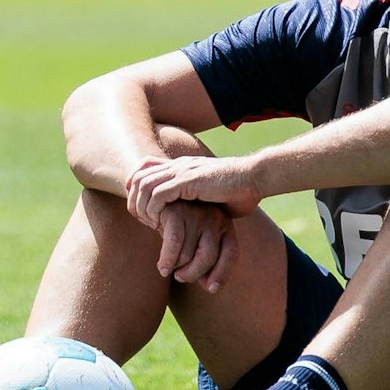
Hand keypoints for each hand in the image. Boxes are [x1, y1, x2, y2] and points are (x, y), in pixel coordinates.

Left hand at [125, 154, 261, 224]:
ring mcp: (182, 171)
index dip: (136, 187)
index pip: (145, 168)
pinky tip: (159, 222)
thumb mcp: (212, 194)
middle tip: (139, 219)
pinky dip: (154, 209)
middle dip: (133, 199)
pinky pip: (159, 194)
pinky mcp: (188, 181)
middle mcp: (178, 165)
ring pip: (144, 185)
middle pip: (139, 176)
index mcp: (181, 166)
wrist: (255, 178)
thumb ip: (197, 200)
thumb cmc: (239, 191)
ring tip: (148, 223)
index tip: (140, 209)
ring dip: (142, 206)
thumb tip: (194, 218)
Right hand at [152, 201, 238, 292]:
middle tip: (180, 277)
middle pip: (208, 257)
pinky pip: (174, 245)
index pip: (231, 254)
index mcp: (225, 225)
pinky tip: (161, 269)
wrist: (155, 202)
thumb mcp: (194, 242)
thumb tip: (211, 288)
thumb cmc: (177, 227)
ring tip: (167, 267)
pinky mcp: (176, 212)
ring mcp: (195, 214)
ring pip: (188, 254)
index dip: (223, 274)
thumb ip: (204, 261)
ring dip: (175, 267)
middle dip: (192, 274)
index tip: (211, 289)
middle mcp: (214, 218)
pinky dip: (167, 261)